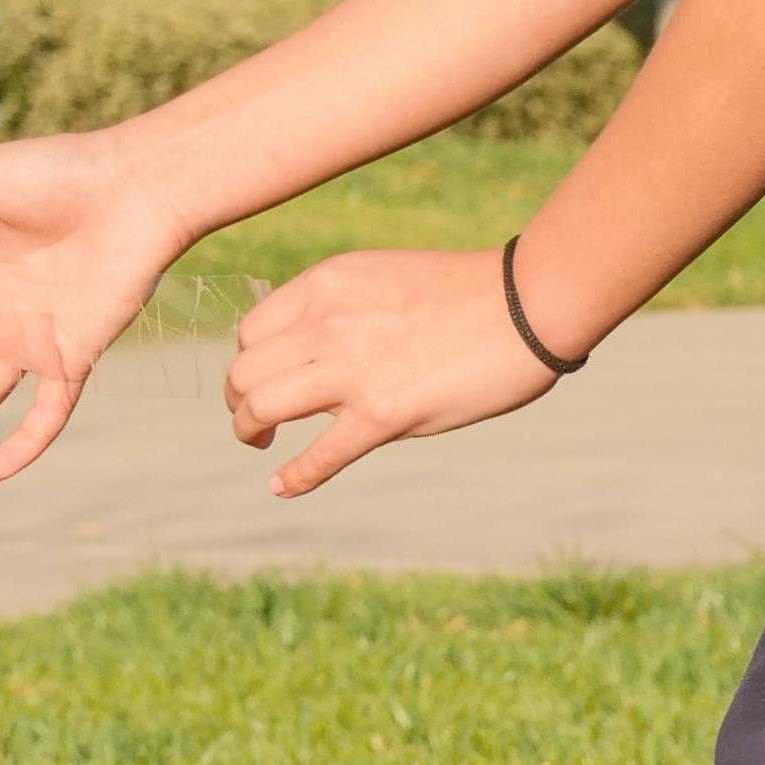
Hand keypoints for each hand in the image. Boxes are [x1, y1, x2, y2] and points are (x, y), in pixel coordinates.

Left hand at [226, 248, 555, 497]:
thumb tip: (307, 345)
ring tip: (260, 444)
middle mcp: (326, 323)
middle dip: (238, 401)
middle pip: (242, 371)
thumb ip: (337, 307)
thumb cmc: (464, 292)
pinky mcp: (382, 414)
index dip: (248, 362)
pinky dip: (292, 477)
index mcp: (325, 285)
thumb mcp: (380, 277)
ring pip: (260, 407)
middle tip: (255, 419)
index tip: (263, 381)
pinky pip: (317, 456)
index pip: (249, 332)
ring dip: (249, 432)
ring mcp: (351, 370)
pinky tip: (281, 487)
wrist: (526, 304)